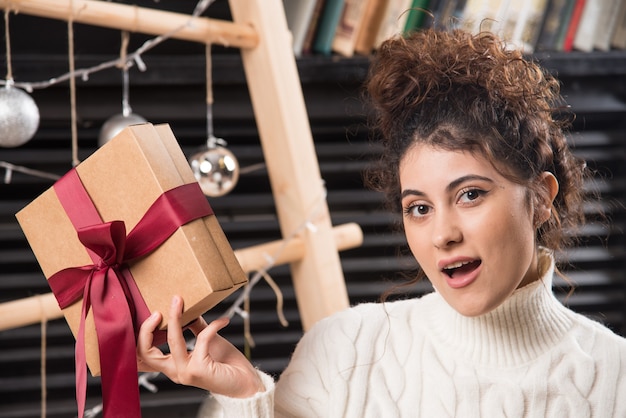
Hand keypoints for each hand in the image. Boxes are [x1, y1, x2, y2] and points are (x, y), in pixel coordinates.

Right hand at [137, 295, 264, 397]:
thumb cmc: (227, 364)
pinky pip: (202, 338)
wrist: (246, 384)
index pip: (144, 355)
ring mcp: (186, 372)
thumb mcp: (208, 342)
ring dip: (175, 318)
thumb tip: (190, 309)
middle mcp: (176, 372)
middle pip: (145, 352)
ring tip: (179, 301)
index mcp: (174, 366)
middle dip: (147, 328)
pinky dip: (214, 325)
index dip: (143, 334)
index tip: (155, 313)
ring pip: (172, 340)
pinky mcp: (200, 369)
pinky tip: (224, 320)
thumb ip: (196, 328)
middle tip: (159, 309)